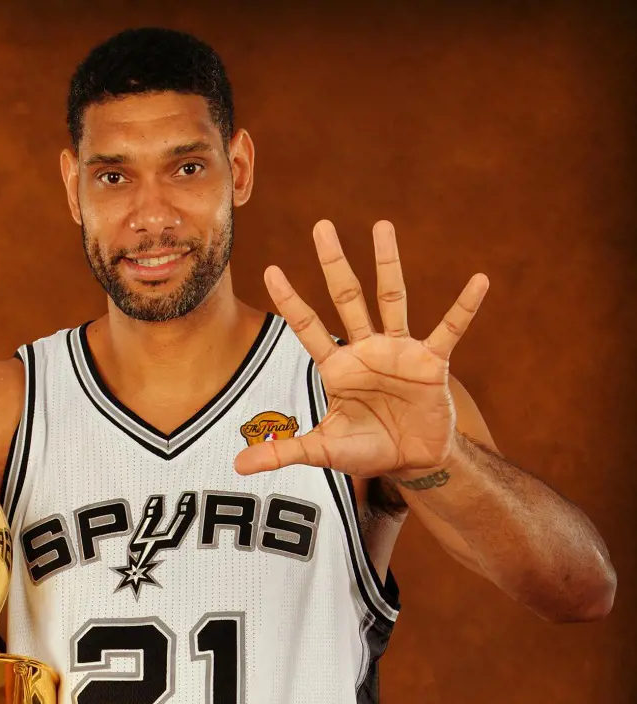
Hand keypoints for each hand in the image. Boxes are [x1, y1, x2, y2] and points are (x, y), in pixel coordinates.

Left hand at [234, 220, 488, 477]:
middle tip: (322, 226)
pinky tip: (479, 281)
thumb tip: (237, 465)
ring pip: (391, 298)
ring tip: (382, 226)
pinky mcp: (432, 362)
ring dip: (387, 263)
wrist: (412, 460)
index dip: (290, 300)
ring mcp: (399, 351)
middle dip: (333, 264)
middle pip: (347, 297)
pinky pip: (450, 328)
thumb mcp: (323, 450)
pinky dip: (464, 307)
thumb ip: (283, 452)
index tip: (270, 269)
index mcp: (337, 366)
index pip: (308, 326)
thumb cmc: (367, 449)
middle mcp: (365, 349)